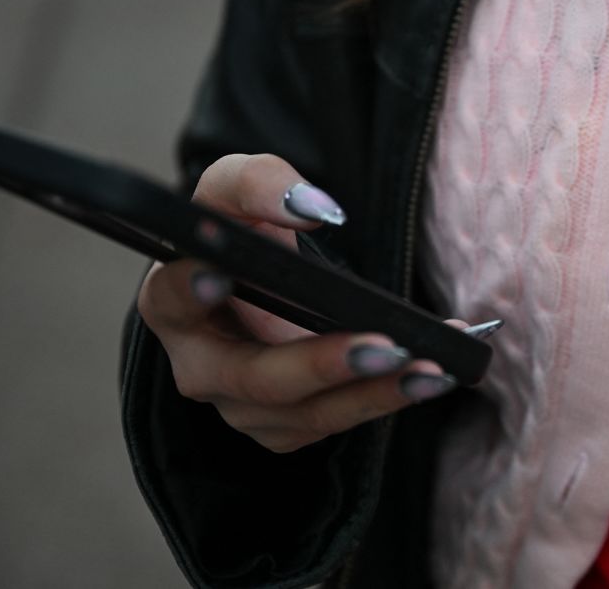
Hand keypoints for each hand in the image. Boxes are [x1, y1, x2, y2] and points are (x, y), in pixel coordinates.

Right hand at [137, 153, 459, 452]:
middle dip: (321, 364)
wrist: (259, 276)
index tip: (221, 276)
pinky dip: (391, 397)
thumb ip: (262, 182)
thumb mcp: (239, 187)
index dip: (192, 290)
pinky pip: (339, 421)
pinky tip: (435, 374)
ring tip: (432, 369)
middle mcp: (200, 366)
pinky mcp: (286, 427)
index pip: (172, 299)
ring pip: (308, 414)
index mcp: (172, 302)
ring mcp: (242, 406)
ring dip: (375, 393)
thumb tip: (316, 208)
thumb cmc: (239, 227)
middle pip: (254, 378)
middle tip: (384, 346)